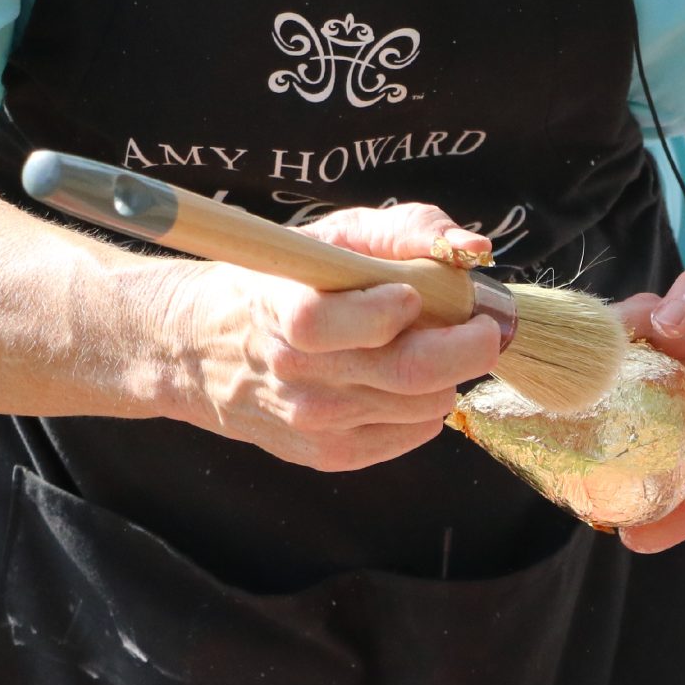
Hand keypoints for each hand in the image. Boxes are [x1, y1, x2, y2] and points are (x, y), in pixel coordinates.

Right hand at [157, 206, 499, 470]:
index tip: (418, 292)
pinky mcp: (328, 455)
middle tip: (482, 327)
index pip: (351, 322)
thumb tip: (473, 249)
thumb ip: (403, 229)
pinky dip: (428, 406)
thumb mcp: (327, 237)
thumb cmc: (280, 282)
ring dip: (447, 375)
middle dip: (467, 348)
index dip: (395, 307)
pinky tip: (406, 381)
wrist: (202, 350)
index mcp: (285, 311)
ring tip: (431, 348)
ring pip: (423, 406)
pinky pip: (412, 435)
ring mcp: (313, 422)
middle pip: (410, 374)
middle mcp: (297, 375)